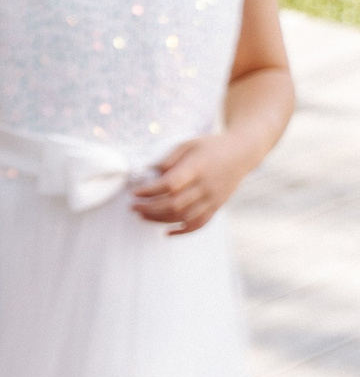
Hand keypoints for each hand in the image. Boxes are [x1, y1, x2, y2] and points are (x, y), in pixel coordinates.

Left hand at [132, 134, 252, 234]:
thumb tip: (149, 173)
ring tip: (142, 215)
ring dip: (160, 220)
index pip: (170, 184)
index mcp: (197, 168)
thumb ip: (169, 159)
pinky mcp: (217, 206)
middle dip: (150, 208)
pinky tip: (167, 232)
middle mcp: (206, 186)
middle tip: (133, 207)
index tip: (135, 193)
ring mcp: (213, 198)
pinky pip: (200, 224)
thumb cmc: (211, 146)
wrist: (242, 153)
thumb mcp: (188, 144)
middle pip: (175, 204)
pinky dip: (183, 231)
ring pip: (184, 217)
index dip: (150, 191)